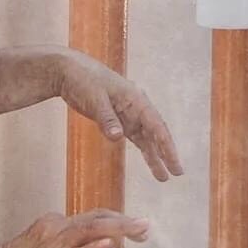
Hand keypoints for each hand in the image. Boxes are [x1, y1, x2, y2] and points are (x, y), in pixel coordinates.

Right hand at [0, 209, 148, 247]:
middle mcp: (57, 228)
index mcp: (54, 224)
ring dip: (120, 229)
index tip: (132, 226)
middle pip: (98, 218)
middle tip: (145, 227)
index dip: (114, 221)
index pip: (92, 218)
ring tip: (140, 229)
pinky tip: (109, 244)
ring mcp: (55, 244)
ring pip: (93, 229)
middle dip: (124, 222)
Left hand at [57, 54, 184, 181]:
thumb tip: (117, 137)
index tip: (174, 161)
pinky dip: (143, 149)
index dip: (166, 145)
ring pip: (146, 138)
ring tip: (163, 177)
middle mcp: (136, 107)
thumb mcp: (95, 99)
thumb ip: (107, 118)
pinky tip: (150, 161)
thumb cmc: (84, 80)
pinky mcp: (117, 119)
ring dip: (155, 156)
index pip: (156, 125)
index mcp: (135, 98)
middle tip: (178, 172)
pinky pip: (134, 137)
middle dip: (166, 153)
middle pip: (156, 133)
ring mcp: (127, 113)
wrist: (69, 71)